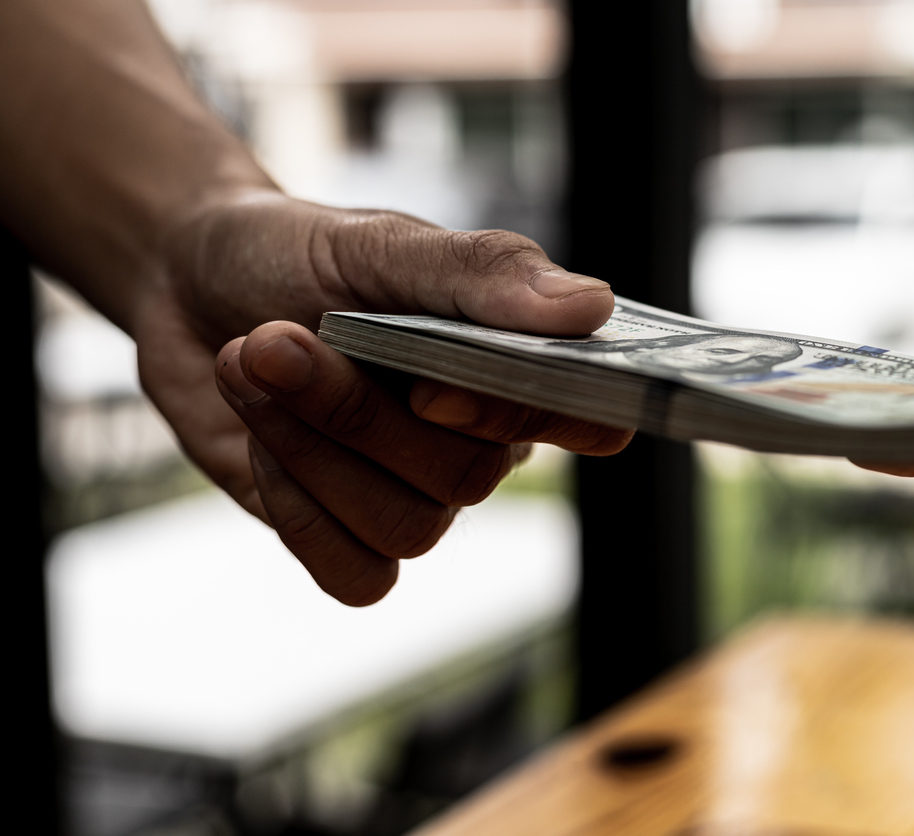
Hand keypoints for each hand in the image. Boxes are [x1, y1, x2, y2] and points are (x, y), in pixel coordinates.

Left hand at [135, 190, 632, 604]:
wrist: (186, 284)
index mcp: (508, 363)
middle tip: (275, 339)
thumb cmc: (297, 251)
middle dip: (356, 413)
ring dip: (311, 450)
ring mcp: (414, 492)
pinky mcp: (347, 534)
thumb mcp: (380, 243)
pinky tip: (263, 441)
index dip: (526, 418)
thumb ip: (482, 274)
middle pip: (469, 477)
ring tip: (249, 365)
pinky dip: (297, 511)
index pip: (586, 417)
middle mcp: (476, 438)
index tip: (431, 388)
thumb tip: (592, 308)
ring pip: (408, 529)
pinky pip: (356, 574)